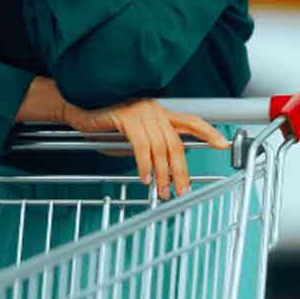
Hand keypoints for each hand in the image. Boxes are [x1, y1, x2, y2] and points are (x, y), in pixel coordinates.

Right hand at [58, 96, 228, 199]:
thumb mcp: (130, 137)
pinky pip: (141, 145)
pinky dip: (144, 165)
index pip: (190, 121)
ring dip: (163, 173)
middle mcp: (154, 110)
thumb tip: (161, 170)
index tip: (222, 144)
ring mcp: (140, 111)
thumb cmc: (102, 122)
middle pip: (176, 142)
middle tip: (182, 190)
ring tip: (161, 191)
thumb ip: (147, 148)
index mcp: (158, 113)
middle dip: (181, 170)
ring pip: (161, 147)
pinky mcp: (126, 116)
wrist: (77, 107)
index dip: (208, 132)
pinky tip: (144, 178)